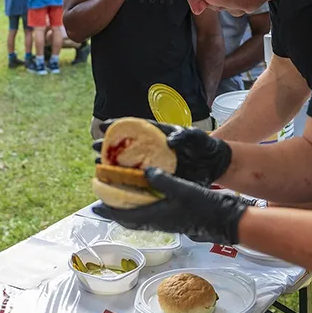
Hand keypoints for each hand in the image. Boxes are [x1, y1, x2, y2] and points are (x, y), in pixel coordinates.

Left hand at [93, 168, 247, 244]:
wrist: (225, 219)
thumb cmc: (205, 206)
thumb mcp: (183, 189)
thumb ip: (163, 181)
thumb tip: (146, 171)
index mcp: (157, 217)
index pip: (126, 217)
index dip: (109, 212)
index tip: (93, 208)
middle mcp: (158, 221)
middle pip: (128, 218)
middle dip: (113, 210)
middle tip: (100, 198)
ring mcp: (165, 220)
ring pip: (138, 216)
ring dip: (125, 207)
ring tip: (115, 195)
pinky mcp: (172, 217)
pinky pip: (148, 212)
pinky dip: (138, 204)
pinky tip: (139, 194)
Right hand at [96, 120, 231, 185]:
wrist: (217, 166)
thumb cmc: (206, 146)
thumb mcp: (197, 137)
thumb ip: (184, 135)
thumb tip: (169, 140)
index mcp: (159, 134)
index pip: (135, 127)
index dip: (118, 125)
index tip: (103, 126)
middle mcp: (153, 149)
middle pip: (127, 146)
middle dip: (109, 146)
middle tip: (94, 149)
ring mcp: (155, 164)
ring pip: (130, 164)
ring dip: (114, 165)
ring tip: (100, 167)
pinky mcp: (160, 179)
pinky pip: (141, 181)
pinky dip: (128, 183)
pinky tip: (117, 187)